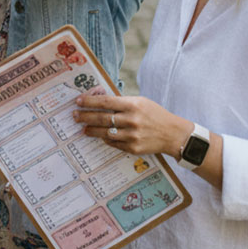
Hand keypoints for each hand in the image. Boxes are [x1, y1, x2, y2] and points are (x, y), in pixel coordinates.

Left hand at [73, 91, 187, 157]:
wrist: (172, 133)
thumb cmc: (154, 114)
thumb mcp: (140, 102)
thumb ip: (122, 102)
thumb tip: (99, 100)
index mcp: (133, 105)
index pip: (105, 101)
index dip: (89, 101)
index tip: (78, 101)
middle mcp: (132, 120)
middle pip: (102, 118)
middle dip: (85, 116)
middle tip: (75, 116)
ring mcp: (132, 135)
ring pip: (105, 132)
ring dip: (91, 130)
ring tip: (83, 129)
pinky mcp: (133, 148)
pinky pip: (113, 143)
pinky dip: (105, 139)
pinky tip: (100, 136)